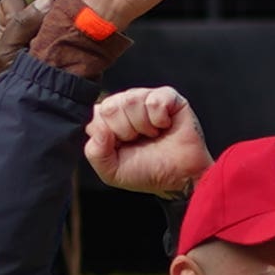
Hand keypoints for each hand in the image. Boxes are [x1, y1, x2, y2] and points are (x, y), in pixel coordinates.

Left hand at [82, 84, 212, 199]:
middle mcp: (125, 106)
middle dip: (124, 131)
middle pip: (110, 107)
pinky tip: (165, 126)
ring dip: (143, 126)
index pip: (95, 114)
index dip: (108, 134)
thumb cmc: (148, 172)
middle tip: (139, 141)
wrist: (180, 177)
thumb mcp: (112, 172)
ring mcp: (146, 98)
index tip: (122, 147)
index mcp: (109, 120)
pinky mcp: (168, 97)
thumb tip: (97, 128)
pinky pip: (154, 100)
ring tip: (153, 135)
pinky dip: (159, 119)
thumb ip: (95, 153)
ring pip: (130, 101)